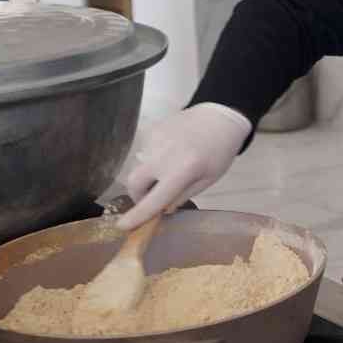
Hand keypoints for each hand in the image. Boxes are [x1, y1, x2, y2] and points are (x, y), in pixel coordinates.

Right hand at [117, 103, 250, 228]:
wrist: (220, 116)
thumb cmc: (219, 152)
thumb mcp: (208, 179)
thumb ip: (182, 195)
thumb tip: (161, 209)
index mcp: (182, 170)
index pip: (153, 199)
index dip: (137, 215)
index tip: (123, 226)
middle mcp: (162, 155)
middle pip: (134, 182)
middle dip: (139, 194)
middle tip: (153, 196)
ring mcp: (154, 140)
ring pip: (139, 167)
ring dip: (150, 174)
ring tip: (172, 165)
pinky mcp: (151, 131)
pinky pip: (144, 152)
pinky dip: (154, 159)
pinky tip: (172, 151)